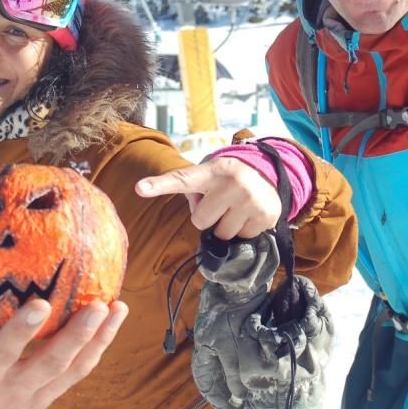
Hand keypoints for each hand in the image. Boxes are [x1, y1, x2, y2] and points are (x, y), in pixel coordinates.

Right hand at [0, 251, 127, 408]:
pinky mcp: (56, 392)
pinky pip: (82, 369)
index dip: (21, 331)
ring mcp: (39, 392)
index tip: (40, 304)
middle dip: (76, 336)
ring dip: (99, 339)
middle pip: (51, 364)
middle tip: (97, 305)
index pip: (2, 353)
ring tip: (117, 307)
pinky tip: (115, 317)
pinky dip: (101, 344)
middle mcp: (15, 387)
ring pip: (75, 369)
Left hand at [135, 157, 280, 239]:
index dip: (159, 185)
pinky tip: (249, 214)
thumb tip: (195, 212)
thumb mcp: (209, 177)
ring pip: (222, 234)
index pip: (182, 179)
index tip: (140, 188)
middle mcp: (232, 183)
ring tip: (236, 209)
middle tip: (221, 204)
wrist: (267, 175)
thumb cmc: (227, 179)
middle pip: (200, 221)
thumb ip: (194, 190)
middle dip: (209, 217)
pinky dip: (244, 230)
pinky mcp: (265, 214)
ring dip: (226, 226)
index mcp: (212, 171)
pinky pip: (242, 237)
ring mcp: (250, 199)